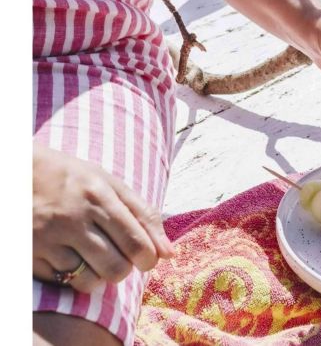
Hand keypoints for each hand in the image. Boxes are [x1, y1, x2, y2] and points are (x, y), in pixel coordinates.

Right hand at [33, 144, 173, 292]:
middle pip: (116, 267)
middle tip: (120, 258)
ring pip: (90, 281)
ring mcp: (48, 237)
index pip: (136, 242)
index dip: (148, 259)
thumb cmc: (72, 179)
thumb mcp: (109, 184)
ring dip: (99, 276)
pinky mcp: (29, 254)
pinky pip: (62, 281)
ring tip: (95, 259)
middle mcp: (73, 217)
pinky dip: (73, 276)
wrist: (15, 173)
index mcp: (99, 196)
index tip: (146, 259)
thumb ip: (144, 215)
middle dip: (125, 269)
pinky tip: (72, 258)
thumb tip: (170, 253)